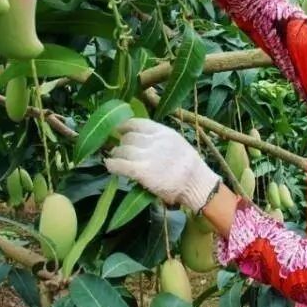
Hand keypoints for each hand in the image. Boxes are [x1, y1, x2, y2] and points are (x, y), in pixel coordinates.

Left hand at [104, 118, 219, 212]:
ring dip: (116, 154)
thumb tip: (143, 138)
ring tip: (115, 158)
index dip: (125, 126)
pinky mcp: (142, 171)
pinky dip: (111, 164)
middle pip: (128, 137)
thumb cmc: (190, 167)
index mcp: (163, 132)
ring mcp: (147, 156)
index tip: (120, 129)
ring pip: (122, 149)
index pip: (138, 123)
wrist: (196, 183)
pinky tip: (109, 165)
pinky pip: (120, 164)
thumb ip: (161, 139)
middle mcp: (154, 141)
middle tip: (120, 150)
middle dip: (122, 143)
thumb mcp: (177, 142)